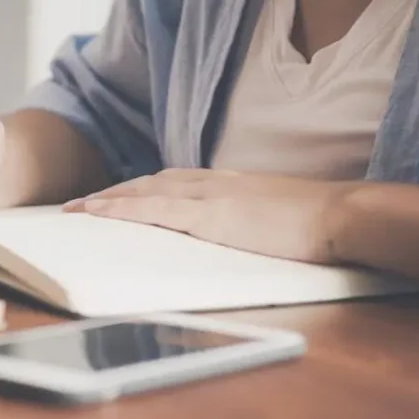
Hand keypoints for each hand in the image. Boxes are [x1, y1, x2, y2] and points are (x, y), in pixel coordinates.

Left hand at [63, 169, 359, 262]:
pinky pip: (152, 208)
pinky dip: (120, 208)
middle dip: (113, 193)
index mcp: (226, 184)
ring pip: (143, 191)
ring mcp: (209, 195)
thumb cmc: (315, 223)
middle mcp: (211, 182)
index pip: (171, 183)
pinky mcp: (209, 214)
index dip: (139, 191)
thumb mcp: (270, 219)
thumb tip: (231, 236)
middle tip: (80, 205)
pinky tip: (96, 212)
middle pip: (149, 182)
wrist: (341, 215)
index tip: (114, 199)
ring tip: (77, 209)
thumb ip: (245, 222)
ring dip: (107, 199)